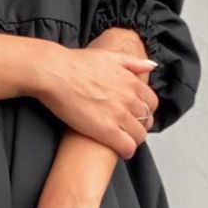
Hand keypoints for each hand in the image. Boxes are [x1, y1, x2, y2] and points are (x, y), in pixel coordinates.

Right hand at [31, 37, 159, 158]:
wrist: (55, 74)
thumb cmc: (75, 64)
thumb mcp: (109, 56)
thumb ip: (132, 62)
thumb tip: (150, 66)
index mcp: (131, 81)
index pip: (151, 102)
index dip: (145, 111)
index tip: (136, 115)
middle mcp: (129, 98)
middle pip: (146, 120)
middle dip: (140, 127)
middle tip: (129, 130)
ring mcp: (119, 115)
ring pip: (139, 135)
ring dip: (133, 140)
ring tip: (123, 141)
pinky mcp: (106, 130)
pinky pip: (127, 146)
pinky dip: (126, 151)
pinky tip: (120, 151)